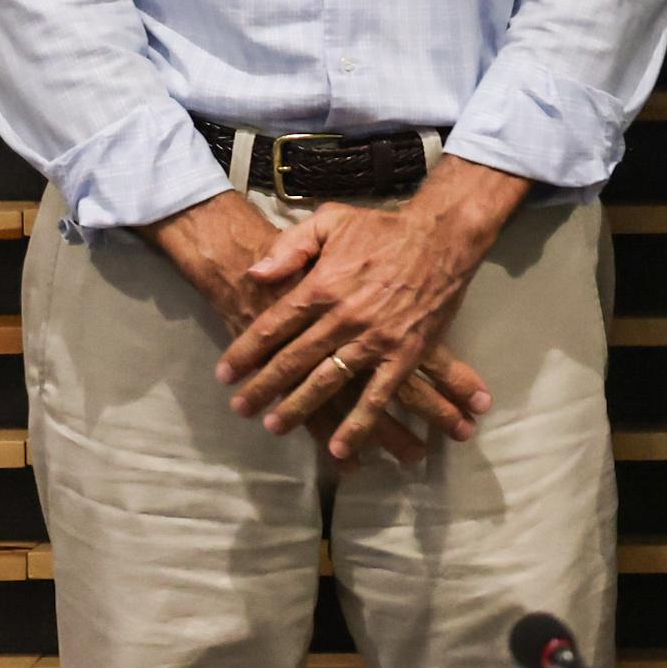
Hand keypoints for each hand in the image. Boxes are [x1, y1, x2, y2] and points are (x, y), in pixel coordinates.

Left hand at [152, 191, 464, 462]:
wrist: (441, 236)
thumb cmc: (383, 229)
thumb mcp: (330, 220)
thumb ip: (289, 246)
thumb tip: (254, 275)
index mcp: (321, 286)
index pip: (272, 326)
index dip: (245, 352)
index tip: (225, 374)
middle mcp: (342, 318)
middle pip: (292, 359)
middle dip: (262, 387)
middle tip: (240, 408)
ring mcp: (373, 340)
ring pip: (327, 382)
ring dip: (299, 407)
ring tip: (274, 426)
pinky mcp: (403, 354)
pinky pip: (377, 396)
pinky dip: (358, 424)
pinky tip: (340, 447)